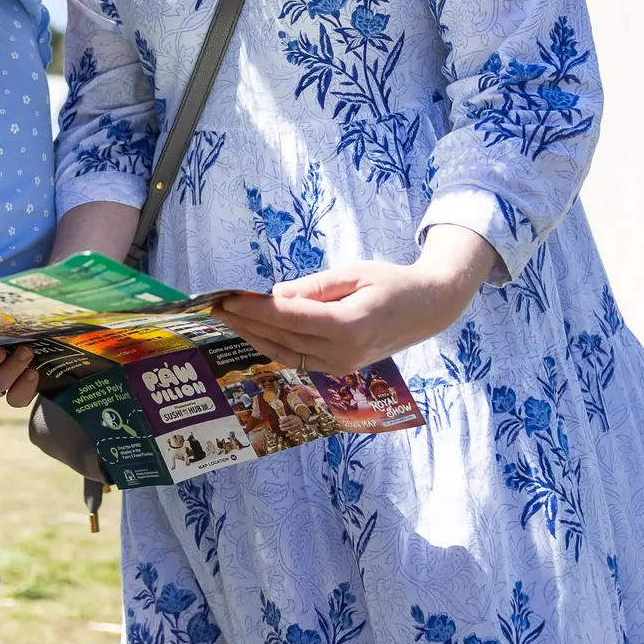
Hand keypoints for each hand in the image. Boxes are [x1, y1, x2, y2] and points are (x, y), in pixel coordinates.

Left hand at [215, 227, 495, 372]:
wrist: (427, 310)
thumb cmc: (391, 283)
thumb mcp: (353, 274)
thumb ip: (313, 288)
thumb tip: (276, 297)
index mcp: (349, 325)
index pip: (290, 318)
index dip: (255, 309)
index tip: (228, 299)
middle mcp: (343, 352)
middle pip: (283, 338)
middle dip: (246, 322)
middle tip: (216, 307)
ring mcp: (341, 365)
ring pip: (286, 353)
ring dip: (254, 336)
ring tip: (228, 319)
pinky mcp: (338, 369)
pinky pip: (298, 358)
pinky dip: (273, 345)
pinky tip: (253, 331)